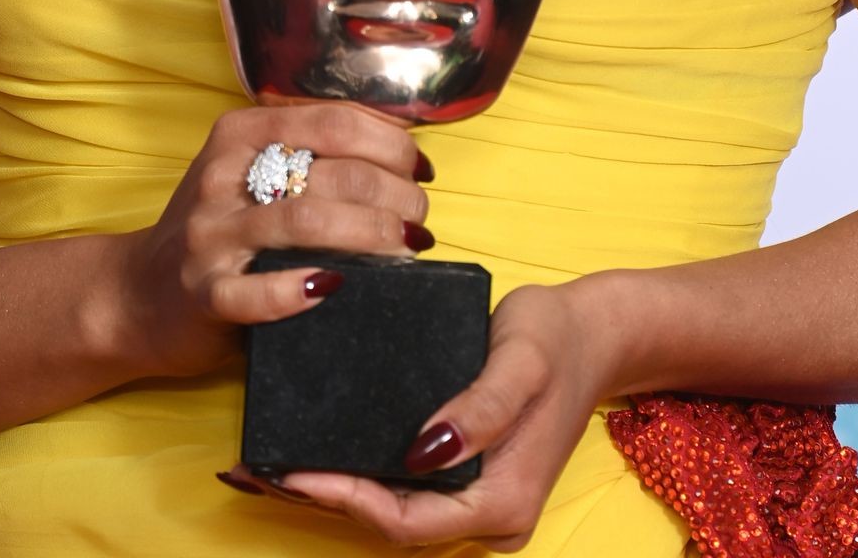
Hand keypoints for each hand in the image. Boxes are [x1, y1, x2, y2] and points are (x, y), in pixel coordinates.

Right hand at [102, 95, 433, 382]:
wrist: (136, 295)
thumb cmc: (219, 229)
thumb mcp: (254, 171)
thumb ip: (311, 153)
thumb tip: (402, 151)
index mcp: (242, 132)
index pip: (334, 120)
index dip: (391, 143)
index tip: (421, 170)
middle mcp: (223, 174)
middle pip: (332, 172)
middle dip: (394, 195)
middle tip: (418, 220)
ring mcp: (210, 233)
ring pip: (307, 221)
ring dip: (372, 235)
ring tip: (405, 250)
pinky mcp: (202, 292)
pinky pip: (257, 292)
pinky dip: (300, 290)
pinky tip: (335, 287)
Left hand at [224, 276, 623, 550]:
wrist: (594, 333)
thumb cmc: (556, 339)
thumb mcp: (522, 359)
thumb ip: (481, 407)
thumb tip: (425, 452)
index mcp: (504, 499)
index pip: (411, 520)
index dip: (350, 501)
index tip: (296, 473)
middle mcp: (491, 515)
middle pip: (397, 524)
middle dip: (331, 501)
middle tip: (263, 470)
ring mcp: (480, 500)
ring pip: (400, 512)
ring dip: (342, 492)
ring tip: (278, 463)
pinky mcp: (470, 476)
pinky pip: (410, 490)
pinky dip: (365, 476)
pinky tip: (325, 451)